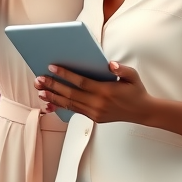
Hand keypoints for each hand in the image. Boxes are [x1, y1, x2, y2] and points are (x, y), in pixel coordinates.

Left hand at [34, 62, 154, 123]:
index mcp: (105, 91)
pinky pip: (74, 111)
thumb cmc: (135, 91)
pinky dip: (61, 107)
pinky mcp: (94, 118)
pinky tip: (50, 104)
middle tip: (38, 80)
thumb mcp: (132, 76)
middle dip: (53, 86)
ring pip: (70, 104)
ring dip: (53, 97)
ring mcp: (95, 112)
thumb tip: (109, 64)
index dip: (65, 75)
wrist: (142, 112)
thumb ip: (121, 69)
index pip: (81, 82)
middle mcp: (98, 103)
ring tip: (40, 92)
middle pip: (70, 94)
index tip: (52, 67)